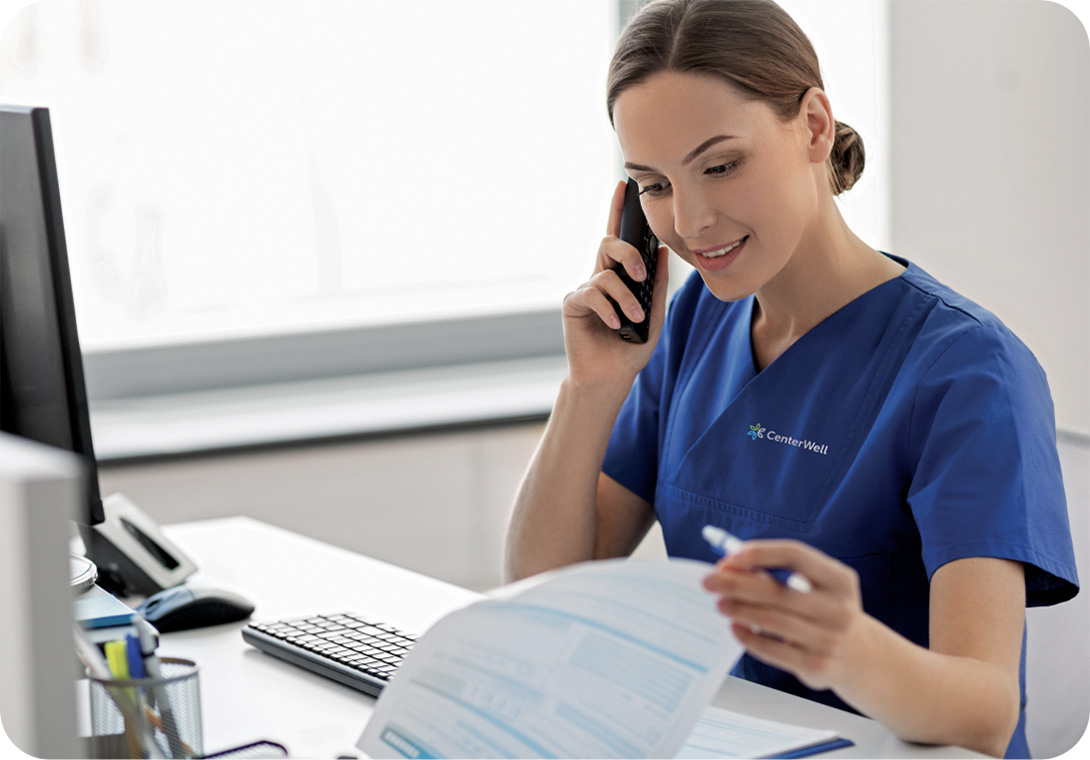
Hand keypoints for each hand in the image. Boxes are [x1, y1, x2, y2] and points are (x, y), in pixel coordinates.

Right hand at [561, 180, 668, 390]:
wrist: (610, 377)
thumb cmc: (630, 349)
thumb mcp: (654, 316)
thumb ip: (657, 286)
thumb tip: (662, 252)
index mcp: (619, 277)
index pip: (618, 238)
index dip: (618, 211)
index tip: (623, 185)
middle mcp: (600, 278)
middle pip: (609, 244)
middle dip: (628, 253)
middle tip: (641, 273)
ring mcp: (585, 290)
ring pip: (605, 272)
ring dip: (624, 295)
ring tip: (634, 317)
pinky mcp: (573, 305)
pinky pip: (592, 294)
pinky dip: (608, 308)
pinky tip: (615, 324)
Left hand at [702, 540, 869, 691]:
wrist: (861, 657)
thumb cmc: (825, 611)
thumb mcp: (817, 587)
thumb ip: (779, 574)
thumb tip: (730, 566)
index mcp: (840, 579)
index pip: (795, 555)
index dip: (760, 552)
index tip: (731, 557)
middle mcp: (838, 609)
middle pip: (776, 591)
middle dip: (736, 583)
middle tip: (710, 581)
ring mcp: (829, 639)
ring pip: (771, 620)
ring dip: (739, 609)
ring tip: (720, 603)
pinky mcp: (817, 665)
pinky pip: (773, 650)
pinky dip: (749, 637)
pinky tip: (735, 627)